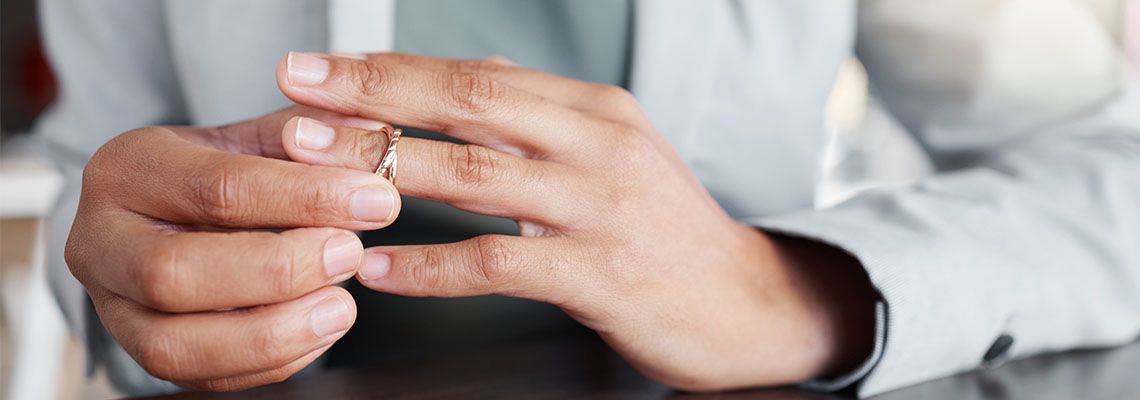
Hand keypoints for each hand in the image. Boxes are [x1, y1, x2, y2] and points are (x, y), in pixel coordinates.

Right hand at [65, 107, 400, 389]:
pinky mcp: (142, 352)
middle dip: (278, 271)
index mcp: (127, 168)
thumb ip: (312, 135)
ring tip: (342, 306)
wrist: (180, 214)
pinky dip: (270, 362)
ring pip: (175, 344)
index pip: (217, 188)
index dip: (305, 198)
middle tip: (350, 254)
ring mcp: (113, 306)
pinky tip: (320, 331)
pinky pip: (201, 377)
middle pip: (177, 273)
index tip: (375, 201)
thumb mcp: (259, 139)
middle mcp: (100, 240)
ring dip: (272, 332)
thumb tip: (372, 135)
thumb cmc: (226, 172)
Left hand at [276, 52, 876, 390]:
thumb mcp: (611, 155)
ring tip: (311, 169)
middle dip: (373, 97)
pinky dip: (430, 266)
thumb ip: (537, 121)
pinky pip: (498, 264)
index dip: (392, 69)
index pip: (477, 74)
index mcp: (594, 110)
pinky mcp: (602, 273)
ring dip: (384, 168)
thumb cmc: (663, 231)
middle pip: (469, 105)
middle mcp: (598, 144)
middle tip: (294, 96)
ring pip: (476, 176)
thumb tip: (458, 84)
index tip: (319, 68)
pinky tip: (378, 268)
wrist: (744, 300)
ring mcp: (602, 207)